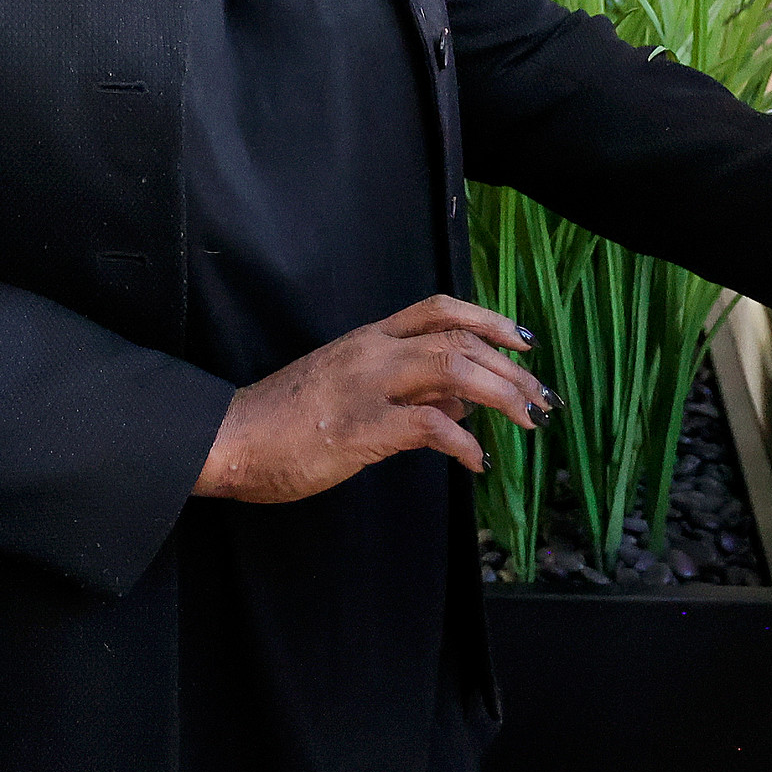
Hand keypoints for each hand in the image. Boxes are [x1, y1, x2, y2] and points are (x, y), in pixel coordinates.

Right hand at [194, 296, 550, 503]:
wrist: (231, 439)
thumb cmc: (286, 420)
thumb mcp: (350, 391)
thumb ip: (407, 390)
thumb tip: (462, 401)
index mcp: (368, 338)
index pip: (439, 309)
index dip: (490, 319)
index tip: (525, 341)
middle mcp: (372, 351)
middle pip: (459, 338)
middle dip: (511, 367)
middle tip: (541, 398)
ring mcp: (366, 386)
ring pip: (453, 369)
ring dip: (501, 394)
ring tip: (525, 422)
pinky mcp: (360, 428)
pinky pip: (429, 426)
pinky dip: (464, 443)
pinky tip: (476, 461)